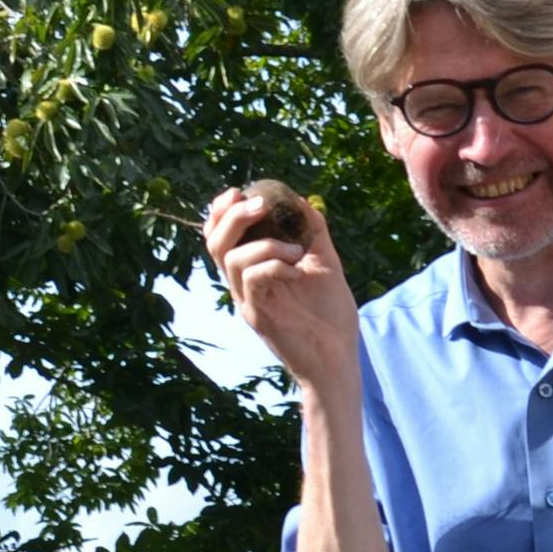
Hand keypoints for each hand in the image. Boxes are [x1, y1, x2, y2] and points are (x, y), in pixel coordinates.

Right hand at [203, 186, 359, 392]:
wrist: (338, 359)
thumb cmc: (331, 316)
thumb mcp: (325, 262)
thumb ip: (312, 231)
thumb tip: (301, 199)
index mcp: (252, 271)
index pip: (219, 236)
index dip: (220, 211)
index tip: (239, 192)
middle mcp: (242, 285)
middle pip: (214, 243)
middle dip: (231, 216)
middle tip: (259, 204)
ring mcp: (247, 301)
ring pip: (231, 259)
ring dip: (263, 243)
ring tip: (295, 251)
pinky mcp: (258, 316)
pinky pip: (252, 278)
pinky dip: (273, 264)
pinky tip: (296, 270)